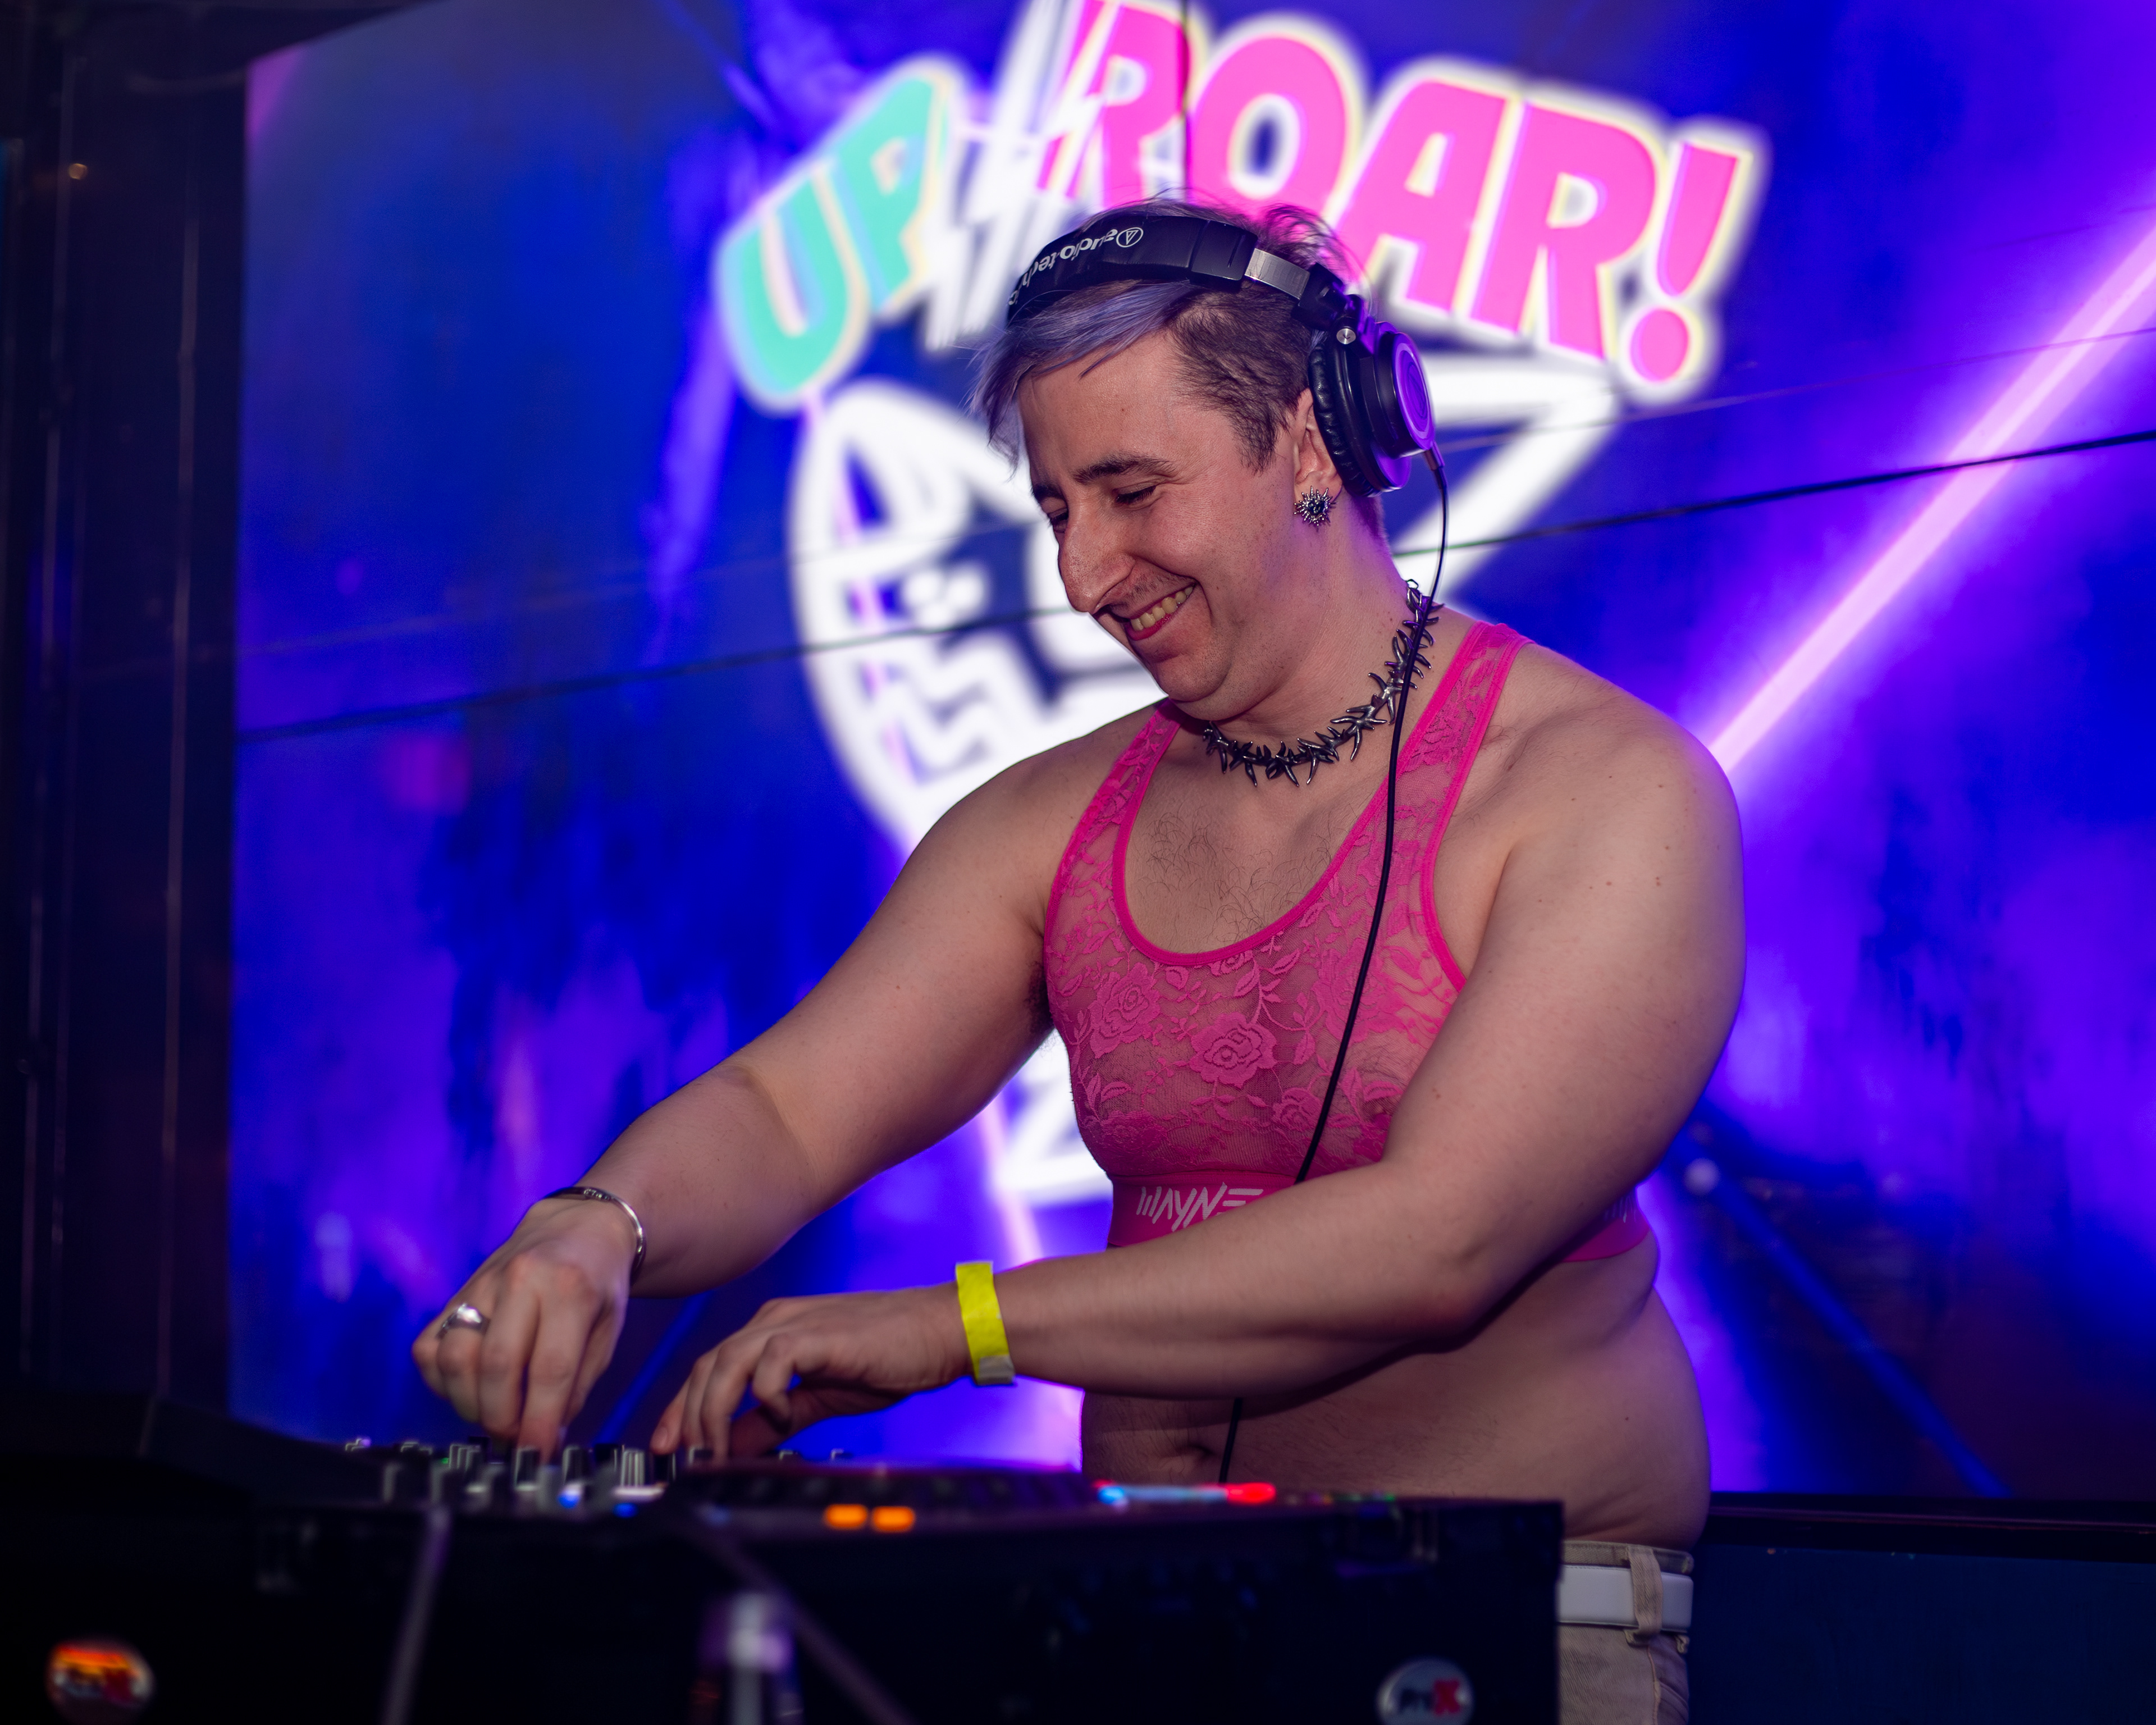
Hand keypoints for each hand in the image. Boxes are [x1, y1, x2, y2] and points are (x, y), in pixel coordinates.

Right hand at [411, 1197, 640, 1454]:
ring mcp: (480, 1284)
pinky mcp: (454, 1292)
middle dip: (502, 1418)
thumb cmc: (598, 1284)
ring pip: (455, 1359)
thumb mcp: (608, 1330)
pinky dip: (443, 1382)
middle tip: (515, 1437)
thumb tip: (546, 1435)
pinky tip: (470, 1388)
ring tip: (494, 1413)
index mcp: (569, 1288)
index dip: (540, 1421)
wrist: (575, 1226)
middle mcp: (520, 1281)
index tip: (537, 1453)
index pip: (550, 1368)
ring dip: (470, 1404)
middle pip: (496, 1367)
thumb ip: (578, 1384)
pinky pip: (429, 1348)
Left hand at [653, 1285, 972, 1456]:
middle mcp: (773, 1321)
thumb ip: (772, 1421)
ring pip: (727, 1363)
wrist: (938, 1332)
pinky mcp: (816, 1333)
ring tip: (718, 1450)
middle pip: (707, 1366)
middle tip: (683, 1457)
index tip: (670, 1447)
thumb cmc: (885, 1359)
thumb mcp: (815, 1398)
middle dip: (687, 1415)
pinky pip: (770, 1362)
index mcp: (771, 1331)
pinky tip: (782, 1416)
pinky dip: (765, 1394)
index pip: (709, 1368)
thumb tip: (732, 1449)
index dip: (683, 1408)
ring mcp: (793, 1322)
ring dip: (714, 1411)